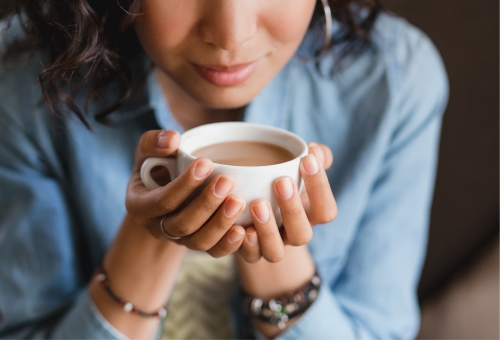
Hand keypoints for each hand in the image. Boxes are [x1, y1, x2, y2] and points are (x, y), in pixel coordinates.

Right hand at [125, 130, 246, 256]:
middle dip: (206, 204)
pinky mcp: (198, 244)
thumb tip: (172, 140)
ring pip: (198, 241)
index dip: (184, 184)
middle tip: (227, 182)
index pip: (163, 201)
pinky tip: (244, 230)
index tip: (206, 163)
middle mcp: (157, 228)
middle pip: (182, 224)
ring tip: (238, 201)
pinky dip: (229, 244)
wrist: (164, 190)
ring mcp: (179, 240)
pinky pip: (213, 252)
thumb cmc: (157, 166)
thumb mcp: (147, 151)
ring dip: (220, 223)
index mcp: (140, 206)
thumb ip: (154, 142)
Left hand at [238, 142, 336, 262]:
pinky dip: (246, 245)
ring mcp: (272, 246)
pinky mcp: (250, 252)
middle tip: (281, 182)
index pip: (326, 210)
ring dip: (267, 229)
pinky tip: (241, 227)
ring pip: (275, 251)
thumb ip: (314, 157)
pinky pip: (250, 257)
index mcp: (311, 216)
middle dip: (292, 209)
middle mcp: (294, 235)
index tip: (307, 159)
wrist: (254, 204)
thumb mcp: (299, 168)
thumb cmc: (282, 180)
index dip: (320, 187)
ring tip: (258, 204)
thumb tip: (314, 148)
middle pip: (302, 234)